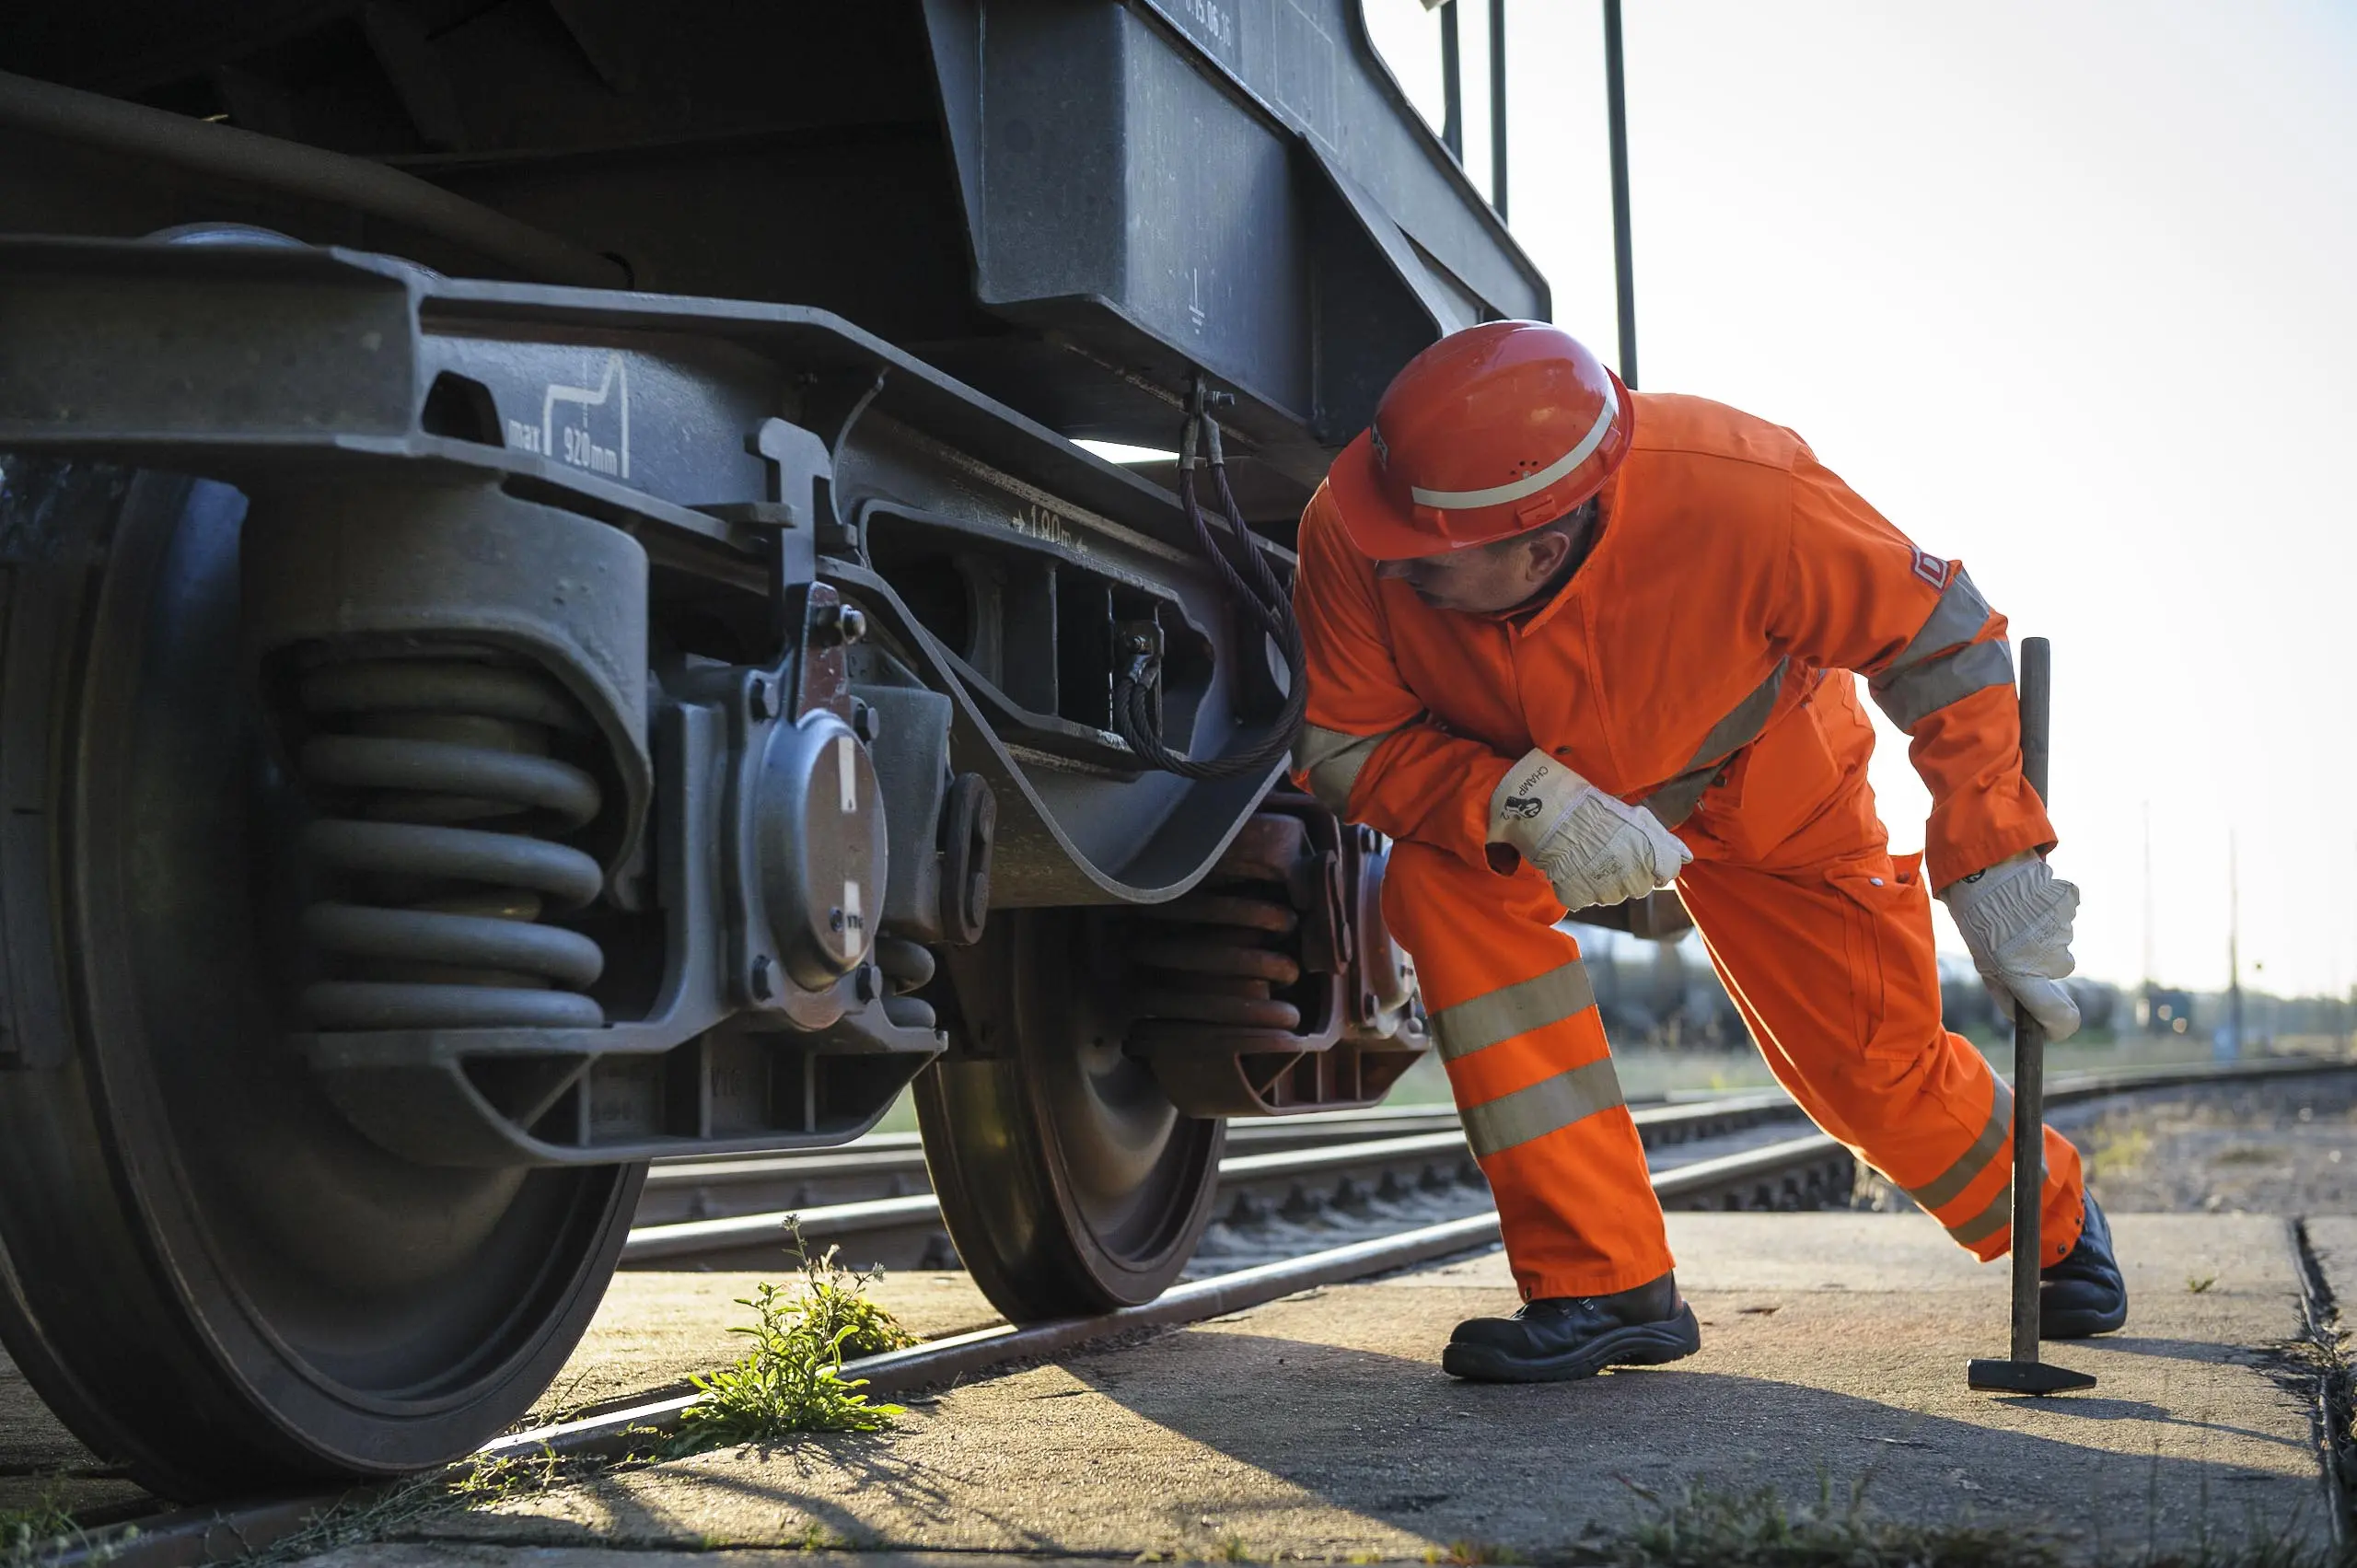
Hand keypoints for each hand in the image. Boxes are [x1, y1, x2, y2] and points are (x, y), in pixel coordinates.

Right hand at [1488, 749, 1690, 911]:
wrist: (1552, 812)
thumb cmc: (1595, 810)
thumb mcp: (1636, 817)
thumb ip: (1664, 840)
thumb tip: (1686, 857)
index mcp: (1649, 856)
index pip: (1667, 873)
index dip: (1655, 864)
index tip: (1640, 854)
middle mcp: (1633, 879)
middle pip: (1640, 888)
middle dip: (1629, 873)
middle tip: (1609, 852)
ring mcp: (1605, 892)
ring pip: (1613, 896)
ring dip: (1605, 881)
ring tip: (1589, 858)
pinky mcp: (1579, 898)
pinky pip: (1585, 898)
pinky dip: (1580, 887)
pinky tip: (1574, 867)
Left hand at [1939, 851, 2081, 1040]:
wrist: (1981, 865)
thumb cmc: (1977, 919)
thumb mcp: (1982, 960)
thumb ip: (2004, 992)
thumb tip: (2022, 1016)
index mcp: (2021, 974)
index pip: (2060, 1016)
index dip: (2060, 1025)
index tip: (2055, 1025)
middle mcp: (2048, 956)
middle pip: (2060, 970)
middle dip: (2042, 960)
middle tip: (2015, 940)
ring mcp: (2062, 928)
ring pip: (2061, 941)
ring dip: (2044, 932)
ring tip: (2018, 915)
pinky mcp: (2070, 902)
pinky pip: (2066, 915)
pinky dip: (2052, 910)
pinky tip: (2030, 899)